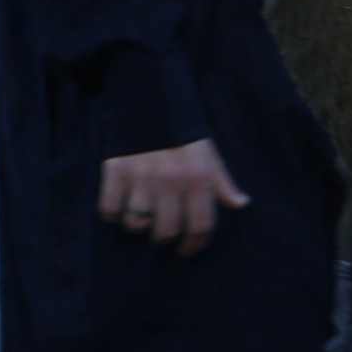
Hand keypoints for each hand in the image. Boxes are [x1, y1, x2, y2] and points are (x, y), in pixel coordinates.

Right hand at [99, 139, 244, 253]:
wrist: (149, 100)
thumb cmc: (182, 132)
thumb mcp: (209, 155)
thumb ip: (222, 182)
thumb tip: (241, 204)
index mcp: (198, 178)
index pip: (200, 225)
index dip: (195, 244)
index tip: (188, 250)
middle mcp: (171, 182)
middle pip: (166, 231)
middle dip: (165, 238)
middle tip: (163, 236)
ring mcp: (141, 178)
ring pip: (137, 224)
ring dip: (139, 226)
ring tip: (142, 220)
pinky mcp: (115, 172)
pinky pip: (109, 209)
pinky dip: (113, 214)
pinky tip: (120, 208)